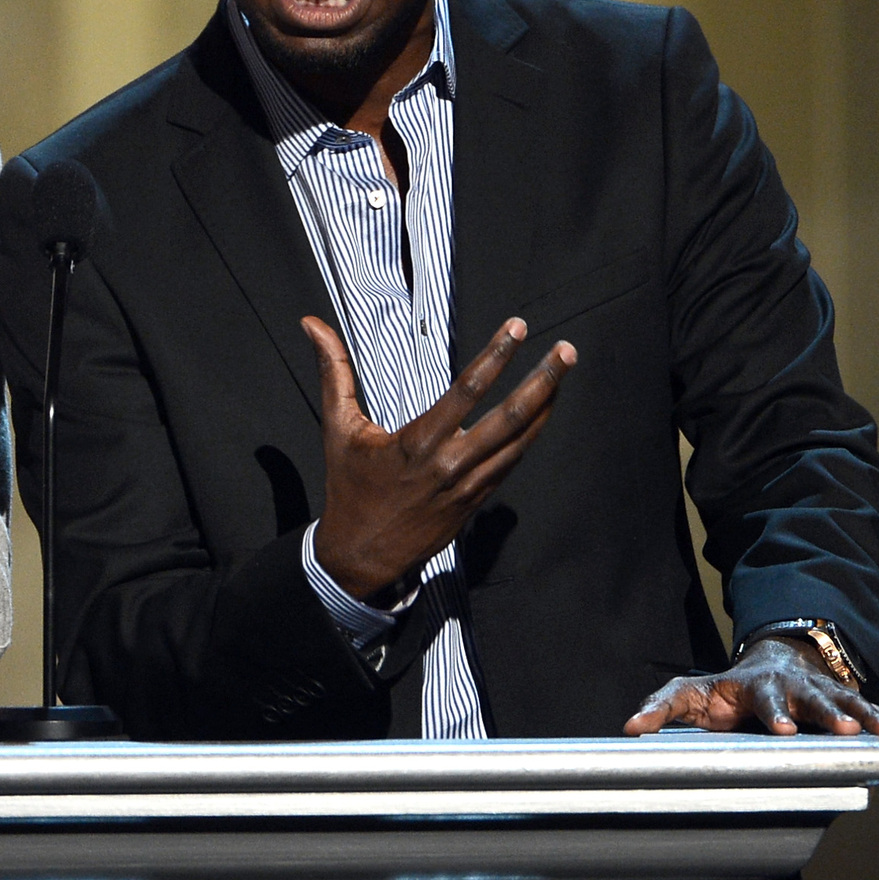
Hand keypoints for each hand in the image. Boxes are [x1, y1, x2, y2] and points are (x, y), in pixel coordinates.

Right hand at [306, 315, 574, 599]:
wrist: (362, 555)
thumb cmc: (350, 487)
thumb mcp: (338, 427)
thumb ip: (333, 371)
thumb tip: (312, 324)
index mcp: (418, 442)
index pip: (468, 390)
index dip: (496, 355)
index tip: (518, 328)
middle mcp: (451, 463)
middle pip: (511, 417)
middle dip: (543, 380)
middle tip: (567, 351)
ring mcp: (469, 485)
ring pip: (520, 441)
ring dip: (546, 405)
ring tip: (562, 372)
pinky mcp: (477, 500)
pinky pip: (512, 462)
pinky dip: (530, 434)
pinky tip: (542, 412)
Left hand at [625, 637, 878, 757]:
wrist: (770, 664)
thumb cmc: (724, 690)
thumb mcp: (688, 694)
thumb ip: (662, 708)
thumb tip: (630, 729)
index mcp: (753, 686)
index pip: (763, 697)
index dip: (774, 713)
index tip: (785, 731)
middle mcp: (791, 686)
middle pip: (812, 697)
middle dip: (827, 714)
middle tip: (844, 732)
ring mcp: (820, 692)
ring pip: (846, 703)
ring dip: (866, 719)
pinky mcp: (843, 703)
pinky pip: (868, 713)